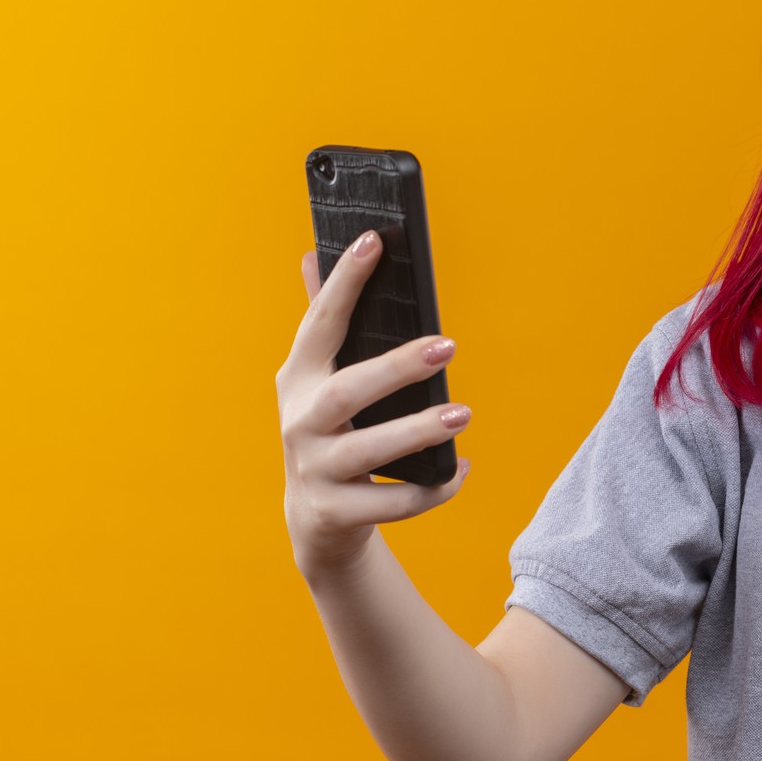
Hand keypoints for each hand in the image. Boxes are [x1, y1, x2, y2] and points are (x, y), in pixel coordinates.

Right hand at [276, 230, 472, 578]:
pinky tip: (462, 468)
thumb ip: (323, 323)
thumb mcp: (321, 380)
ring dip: (416, 432)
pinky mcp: (333, 513)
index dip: (343, 283)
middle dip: (395, 368)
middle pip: (345, 392)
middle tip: (448, 346)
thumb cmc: (333, 431)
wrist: (318, 520)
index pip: (320, 323)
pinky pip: (391, 503)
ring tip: (462, 413)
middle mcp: (299, 422)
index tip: (373, 241)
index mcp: (299, 378)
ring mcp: (313, 470)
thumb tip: (312, 254)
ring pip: (366, 452)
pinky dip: (431, 489)